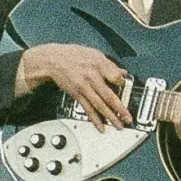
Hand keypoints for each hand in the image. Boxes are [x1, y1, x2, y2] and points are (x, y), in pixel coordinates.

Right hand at [14, 42, 130, 128]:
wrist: (53, 60)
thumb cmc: (74, 55)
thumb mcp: (94, 54)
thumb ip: (110, 65)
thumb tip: (122, 73)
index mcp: (98, 64)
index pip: (115, 77)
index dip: (123, 84)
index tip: (128, 88)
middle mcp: (91, 77)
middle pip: (108, 95)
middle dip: (120, 109)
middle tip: (127, 118)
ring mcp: (83, 87)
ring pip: (98, 105)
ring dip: (109, 117)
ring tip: (118, 125)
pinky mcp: (76, 94)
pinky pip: (87, 109)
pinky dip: (95, 119)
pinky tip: (101, 126)